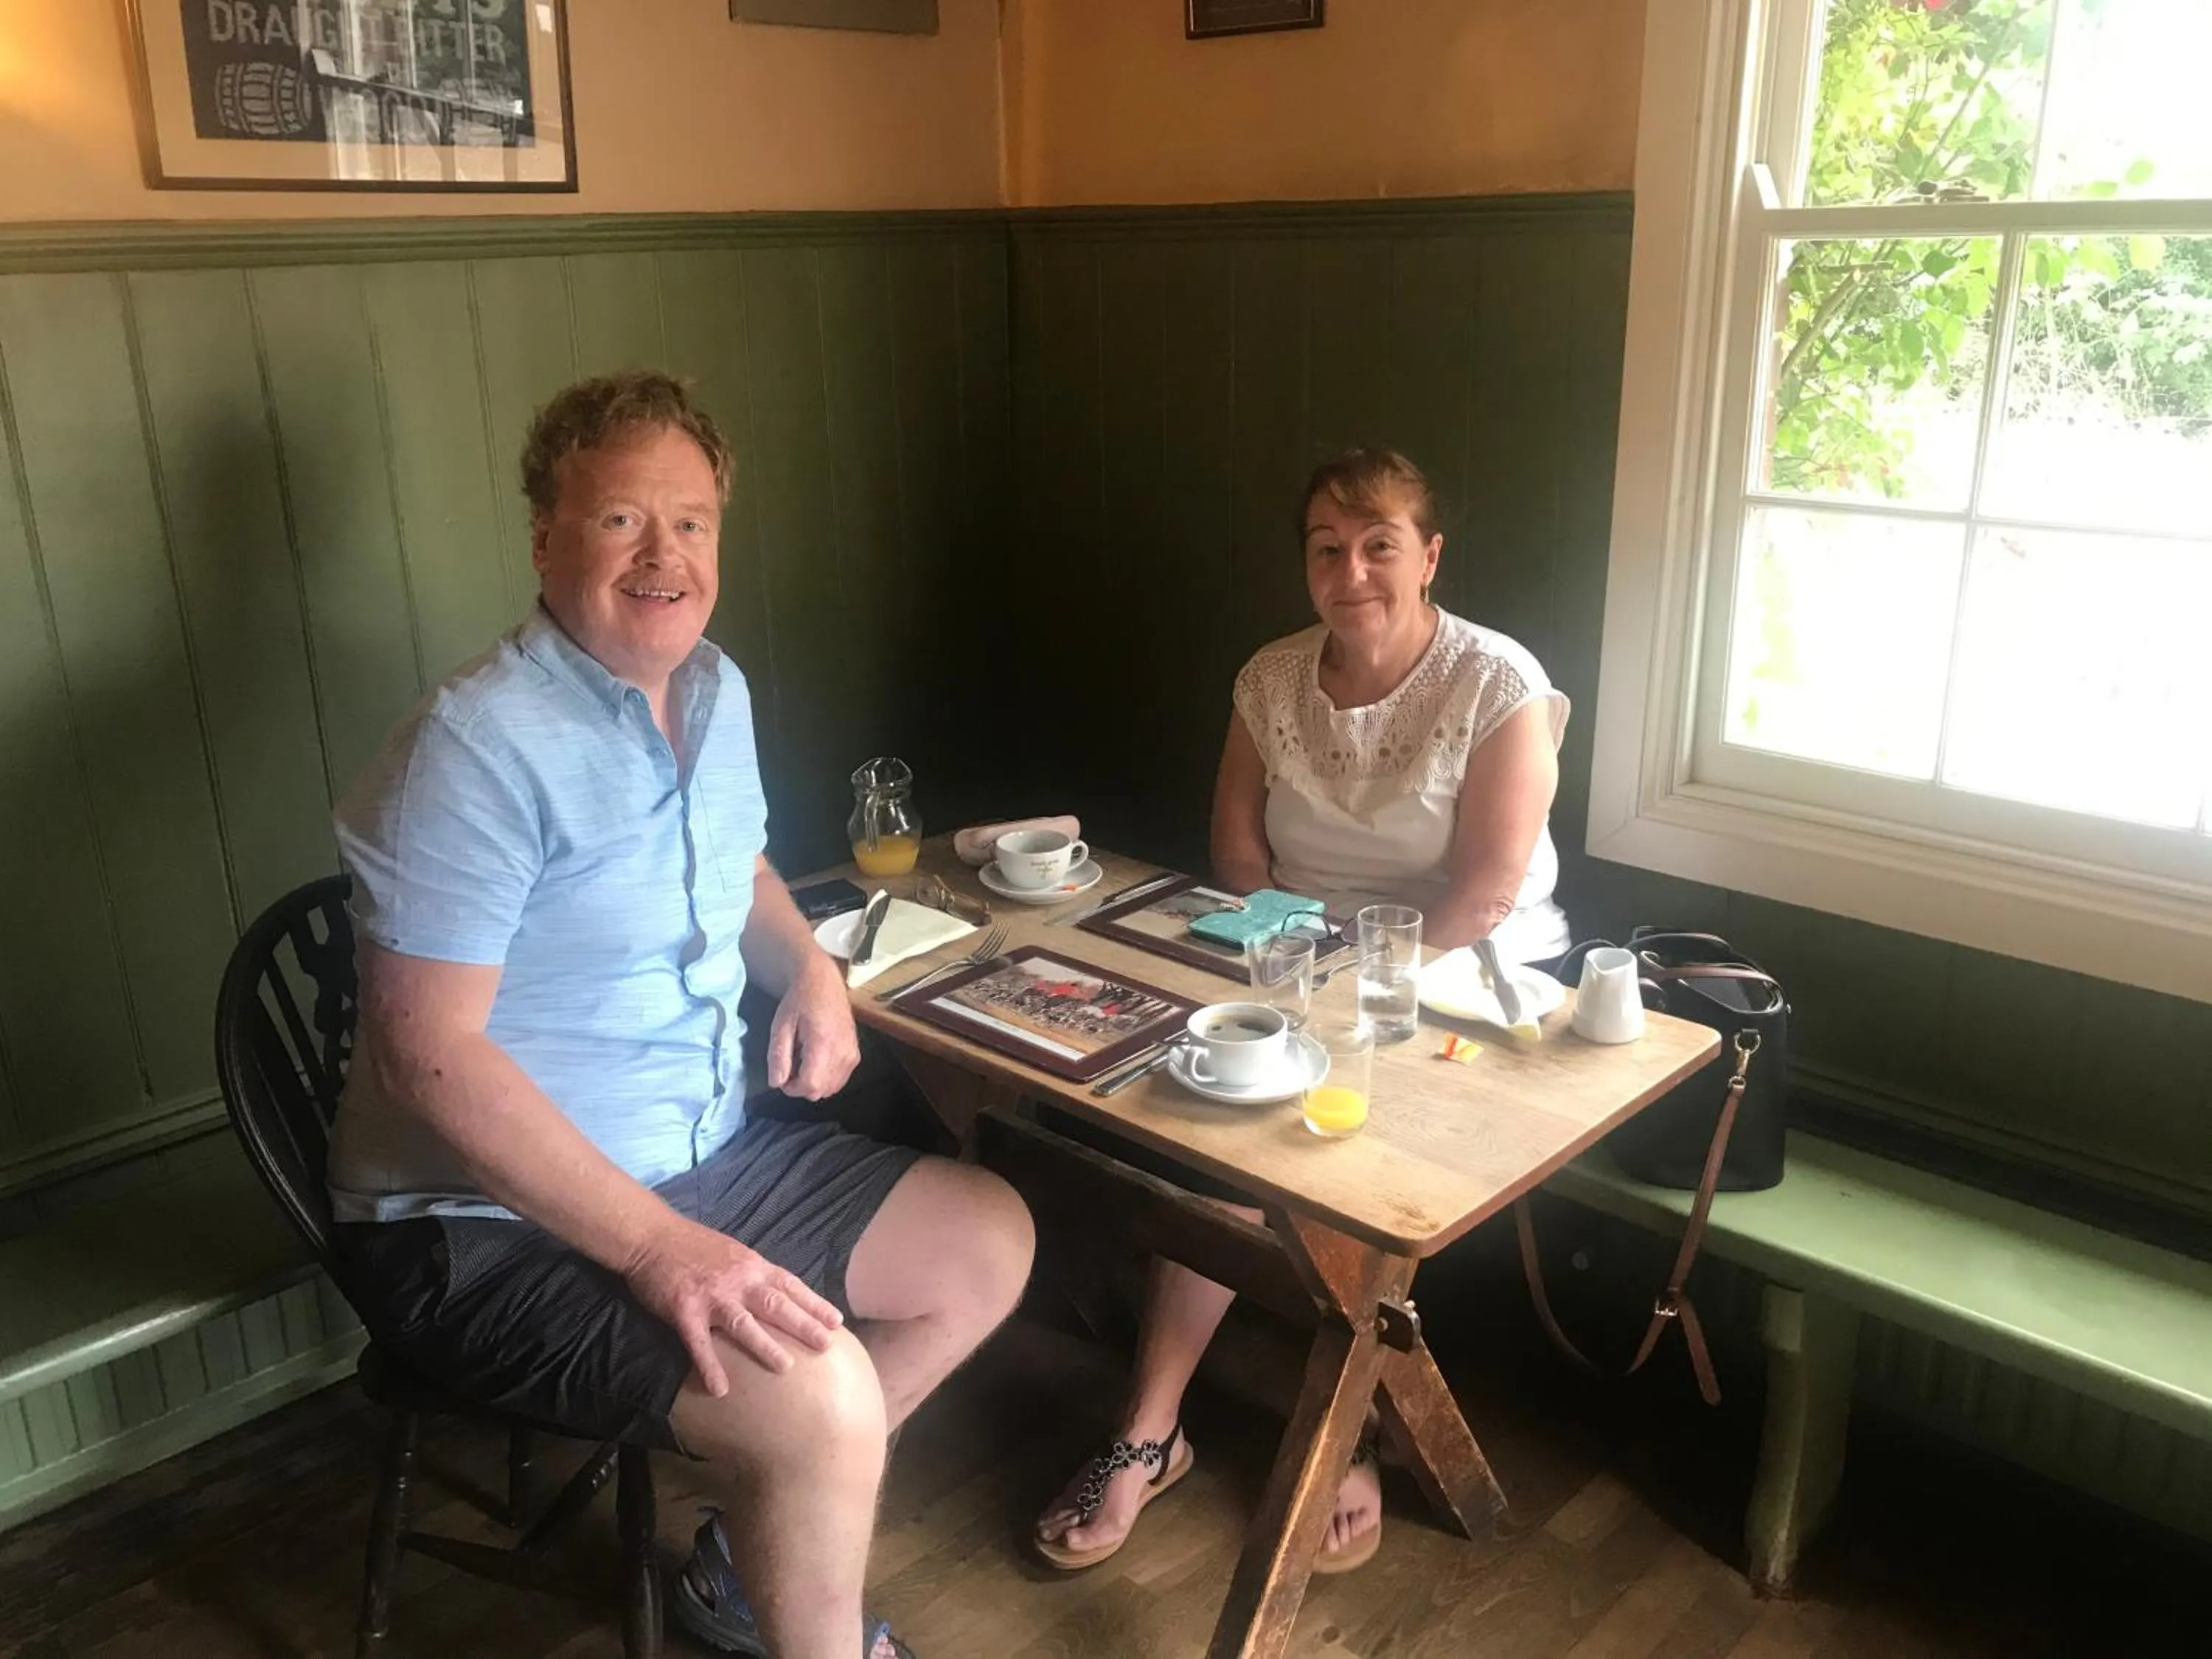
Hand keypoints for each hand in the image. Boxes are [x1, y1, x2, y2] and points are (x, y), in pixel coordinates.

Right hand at [625, 1220, 843, 1393]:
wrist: (652, 1236)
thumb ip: (754, 1272)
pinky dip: (710, 1365)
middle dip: (803, 1324)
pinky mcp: (684, 1309)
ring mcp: (712, 1295)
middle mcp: (738, 1280)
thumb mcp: (733, 1252)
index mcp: (752, 1265)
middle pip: (776, 1303)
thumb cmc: (693, 1245)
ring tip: (786, 1367)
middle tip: (827, 1345)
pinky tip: (719, 1388)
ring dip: (765, 1345)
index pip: (790, 1285)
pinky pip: (699, 1342)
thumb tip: (779, 1292)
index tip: (837, 1321)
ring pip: (744, 1322)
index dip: (814, 1303)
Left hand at [765, 957, 860, 1099]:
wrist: (823, 983)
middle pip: (821, 1091)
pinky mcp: (855, 1055)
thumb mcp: (780, 1025)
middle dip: (801, 1086)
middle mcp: (843, 1052)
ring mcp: (852, 1055)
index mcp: (823, 1043)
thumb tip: (777, 1083)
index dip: (792, 1088)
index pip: (811, 1085)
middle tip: (790, 1067)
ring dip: (813, 1082)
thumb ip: (778, 1056)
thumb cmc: (800, 1000)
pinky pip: (839, 1080)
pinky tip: (816, 1060)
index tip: (782, 1077)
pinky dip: (825, 1077)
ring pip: (830, 1089)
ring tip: (803, 1061)